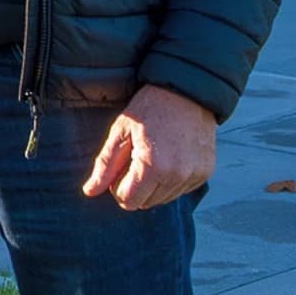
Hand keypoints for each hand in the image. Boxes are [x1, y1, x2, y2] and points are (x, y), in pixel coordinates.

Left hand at [83, 85, 217, 212]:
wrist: (187, 91)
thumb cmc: (150, 108)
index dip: (118, 187)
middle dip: (136, 187)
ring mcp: (194, 175)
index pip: (128, 201)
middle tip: (136, 159)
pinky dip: (172, 180)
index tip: (121, 168)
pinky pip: (181, 190)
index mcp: (153, 167)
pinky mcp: (205, 172)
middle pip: (145, 203)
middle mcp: (177, 175)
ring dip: (155, 186)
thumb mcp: (121, 132)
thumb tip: (89, 192)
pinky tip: (171, 157)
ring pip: (164, 199)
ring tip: (155, 156)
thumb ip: (105, 165)